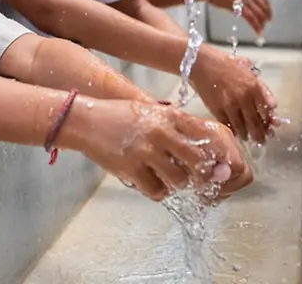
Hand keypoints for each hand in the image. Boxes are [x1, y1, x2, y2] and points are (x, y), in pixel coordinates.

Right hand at [71, 100, 252, 200]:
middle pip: (199, 162)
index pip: (207, 136)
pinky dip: (157, 191)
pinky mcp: (131, 168)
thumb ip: (174, 125)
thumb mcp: (150, 110)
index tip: (215, 164)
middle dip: (200, 175)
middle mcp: (161, 132)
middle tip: (194, 179)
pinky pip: (157, 191)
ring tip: (165, 178)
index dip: (216, 154)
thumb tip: (201, 146)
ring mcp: (146, 151)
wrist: (85, 120)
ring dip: (176, 183)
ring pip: (179, 180)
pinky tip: (149, 182)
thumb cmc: (118, 115)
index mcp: (169, 116)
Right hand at [192, 46, 277, 143]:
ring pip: (243, 126)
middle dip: (261, 133)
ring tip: (250, 139)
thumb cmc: (223, 62)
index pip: (267, 110)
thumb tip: (270, 104)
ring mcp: (230, 105)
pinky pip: (228, 125)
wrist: (200, 63)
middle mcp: (244, 98)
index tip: (272, 126)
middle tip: (262, 139)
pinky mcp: (216, 110)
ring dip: (248, 135)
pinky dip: (234, 131)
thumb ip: (259, 86)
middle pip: (256, 121)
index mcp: (254, 86)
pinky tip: (236, 134)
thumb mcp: (247, 68)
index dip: (270, 120)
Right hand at [200, 0, 272, 34]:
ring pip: (258, 14)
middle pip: (263, 7)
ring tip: (262, 29)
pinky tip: (257, 32)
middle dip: (266, 16)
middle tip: (267, 23)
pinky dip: (255, 26)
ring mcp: (244, 0)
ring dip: (261, 23)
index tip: (269, 14)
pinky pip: (251, 19)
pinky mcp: (238, 8)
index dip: (268, 8)